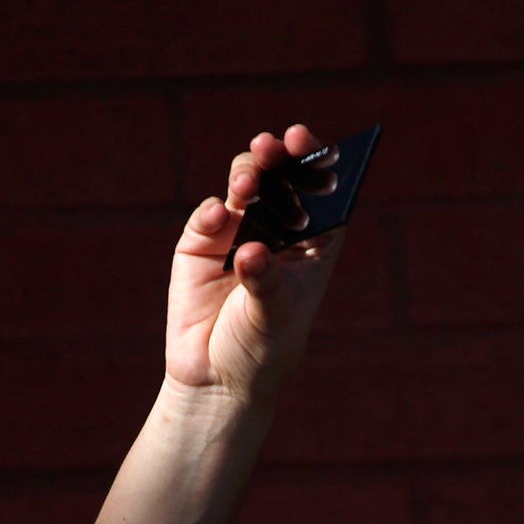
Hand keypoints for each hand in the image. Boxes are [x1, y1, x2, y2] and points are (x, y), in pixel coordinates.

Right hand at [165, 124, 347, 405]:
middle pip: (282, 180)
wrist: (215, 380)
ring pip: (246, 185)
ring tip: (247, 184)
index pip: (322, 194)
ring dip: (247, 174)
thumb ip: (265, 282)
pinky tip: (219, 216)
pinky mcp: (201, 243)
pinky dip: (213, 210)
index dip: (319, 163)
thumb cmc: (261, 349)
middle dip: (278, 157)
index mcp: (313, 244)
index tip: (309, 144)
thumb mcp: (273, 318)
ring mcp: (238, 232)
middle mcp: (277, 231)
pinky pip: (209, 214)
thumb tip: (249, 250)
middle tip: (274, 145)